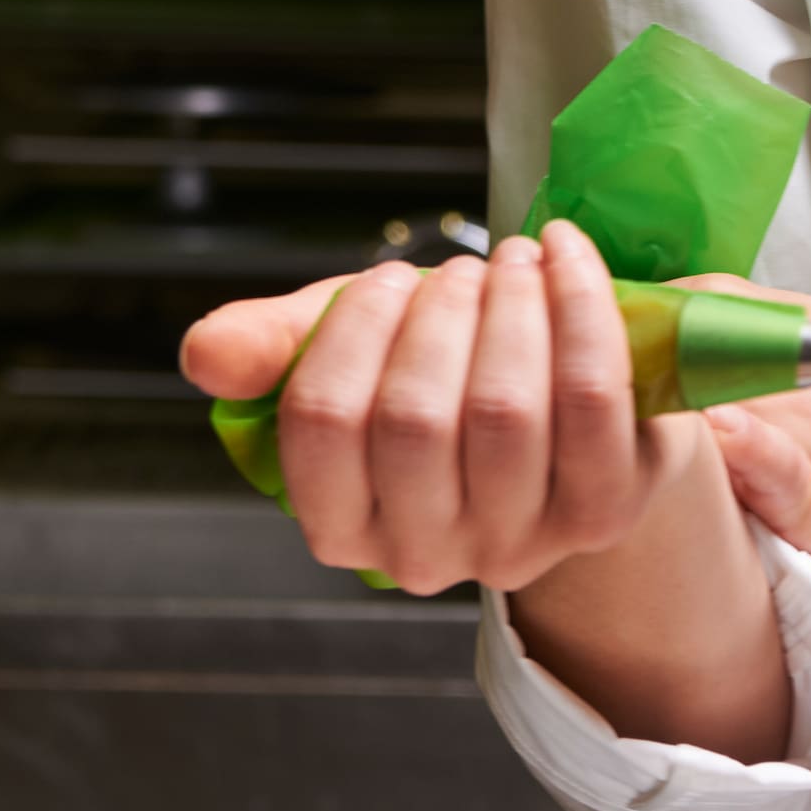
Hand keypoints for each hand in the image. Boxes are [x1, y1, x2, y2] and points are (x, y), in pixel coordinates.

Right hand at [179, 223, 707, 595]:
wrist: (572, 404)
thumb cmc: (447, 374)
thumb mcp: (355, 350)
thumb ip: (273, 347)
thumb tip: (205, 352)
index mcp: (343, 525)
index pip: (323, 424)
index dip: (356, 329)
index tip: (392, 276)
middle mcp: (426, 554)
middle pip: (417, 419)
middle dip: (442, 313)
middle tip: (467, 266)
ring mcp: (520, 542)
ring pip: (507, 412)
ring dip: (512, 307)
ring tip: (516, 260)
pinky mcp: (606, 509)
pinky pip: (592, 400)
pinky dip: (580, 306)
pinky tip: (565, 256)